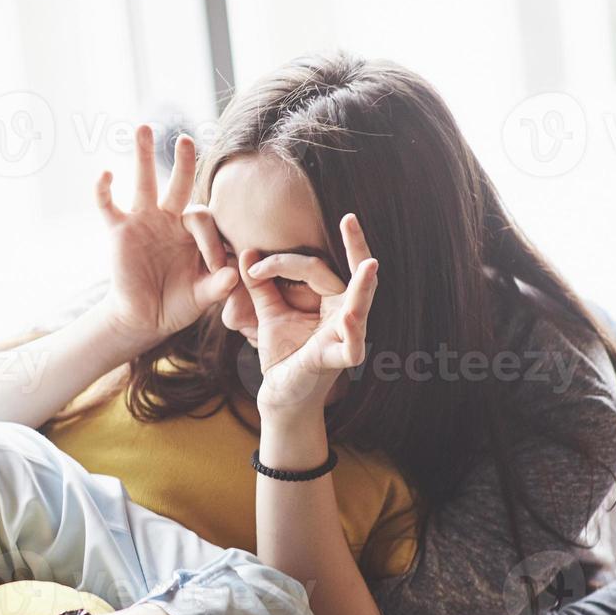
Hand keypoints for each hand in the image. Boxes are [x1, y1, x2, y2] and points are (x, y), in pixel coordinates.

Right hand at [94, 125, 238, 350]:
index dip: (211, 241)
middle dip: (183, 163)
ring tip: (143, 128)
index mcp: (191, 231)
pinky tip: (106, 172)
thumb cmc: (177, 304)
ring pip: (143, 183)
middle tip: (186, 140)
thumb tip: (233, 275)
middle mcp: (168, 219)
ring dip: (143, 156)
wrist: (145, 318)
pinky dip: (104, 189)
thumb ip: (218, 286)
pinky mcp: (118, 231)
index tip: (215, 269)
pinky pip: (108, 205)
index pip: (203, 219)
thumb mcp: (201, 296)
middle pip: (177, 184)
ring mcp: (142, 222)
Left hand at [240, 213, 378, 413]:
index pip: (315, 268)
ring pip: (360, 307)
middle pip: (354, 276)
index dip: (283, 262)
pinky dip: (352, 333)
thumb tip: (246, 251)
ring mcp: (346, 337)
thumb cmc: (283, 354)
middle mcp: (345, 315)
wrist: (279, 395)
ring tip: (370, 265)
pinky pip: (351, 347)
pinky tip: (349, 316)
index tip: (253, 266)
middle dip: (355, 247)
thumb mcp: (269, 314)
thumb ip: (261, 286)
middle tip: (350, 219)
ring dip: (364, 287)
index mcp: (331, 301)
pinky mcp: (338, 360)